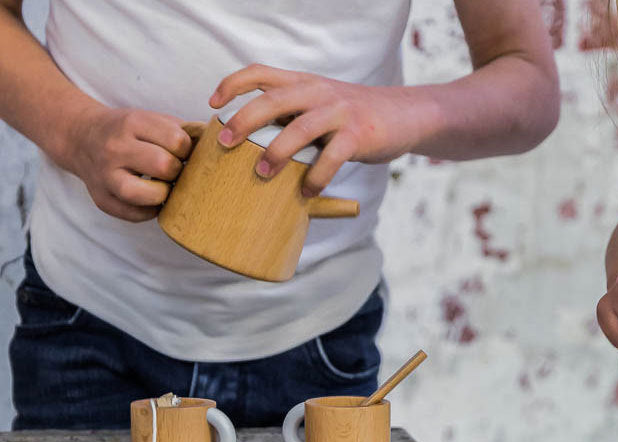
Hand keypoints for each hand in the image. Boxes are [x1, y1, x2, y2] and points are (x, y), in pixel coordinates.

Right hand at [65, 106, 191, 221]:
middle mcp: (115, 148)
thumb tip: (217, 144)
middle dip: (177, 171)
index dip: (187, 149)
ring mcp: (106, 176)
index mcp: (131, 123)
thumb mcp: (151, 120)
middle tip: (173, 170)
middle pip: (165, 166)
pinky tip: (150, 199)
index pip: (176, 140)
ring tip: (163, 186)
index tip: (181, 152)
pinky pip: (138, 215)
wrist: (81, 138)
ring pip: (149, 195)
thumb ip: (183, 131)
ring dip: (164, 194)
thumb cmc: (128, 132)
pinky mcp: (103, 200)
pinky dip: (151, 211)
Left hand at [208, 64, 421, 195]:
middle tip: (225, 143)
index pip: (261, 72)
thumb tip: (253, 140)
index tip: (213, 103)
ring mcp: (339, 112)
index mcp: (304, 83)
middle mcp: (318, 92)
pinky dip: (315, 178)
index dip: (233, 83)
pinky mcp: (358, 134)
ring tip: (262, 173)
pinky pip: (330, 158)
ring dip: (276, 152)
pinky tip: (305, 193)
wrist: (405, 114)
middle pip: (272, 100)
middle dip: (243, 120)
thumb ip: (291, 114)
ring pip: (299, 128)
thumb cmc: (354, 116)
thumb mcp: (320, 105)